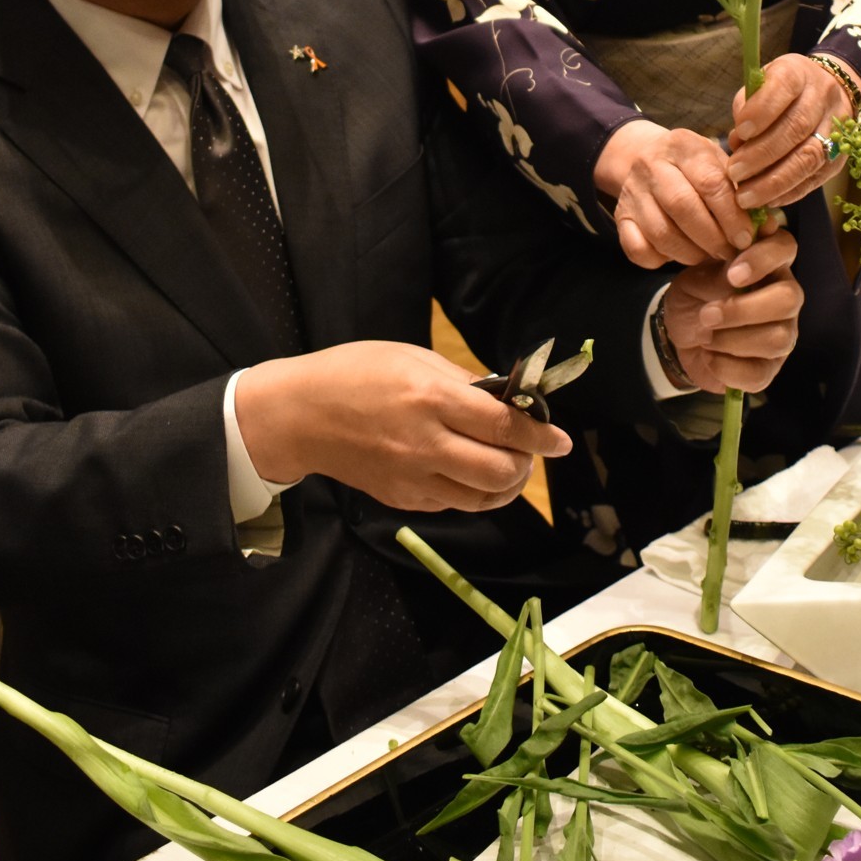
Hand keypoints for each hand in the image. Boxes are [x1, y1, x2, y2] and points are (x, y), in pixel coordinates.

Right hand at [234, 342, 570, 513]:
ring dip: (506, 485)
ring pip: (481, 498)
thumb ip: (463, 381)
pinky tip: (469, 471)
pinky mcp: (401, 499)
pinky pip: (453, 503)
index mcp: (429, 398)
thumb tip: (507, 398)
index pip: (502, 425)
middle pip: (499, 470)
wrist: (300, 416)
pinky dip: (473, 491)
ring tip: (508, 465)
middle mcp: (424, 443)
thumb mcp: (413, 357)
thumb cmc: (356, 372)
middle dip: (526, 463)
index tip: (561, 439)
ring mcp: (412, 478)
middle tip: (529, 449)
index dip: (540, 434)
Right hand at [596, 118, 761, 269]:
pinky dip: (659, 260)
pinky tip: (676, 257)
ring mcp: (632, 191)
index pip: (710, 182)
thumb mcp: (719, 163)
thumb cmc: (696, 167)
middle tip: (730, 254)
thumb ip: (743, 189)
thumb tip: (771, 224)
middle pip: (683, 206)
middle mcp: (653, 164)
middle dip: (713, 238)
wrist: (643, 158)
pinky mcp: (620, 217)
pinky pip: (636, 249)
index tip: (746, 238)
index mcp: (684, 146)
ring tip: (708, 257)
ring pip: (661, 232)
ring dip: (690, 253)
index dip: (731, 215)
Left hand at [659, 227, 801, 392]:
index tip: (732, 274)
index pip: (785, 247)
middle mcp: (784, 297)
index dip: (764, 258)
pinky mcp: (769, 368)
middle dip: (744, 309)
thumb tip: (736, 261)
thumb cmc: (695, 297)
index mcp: (768, 264)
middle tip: (706, 315)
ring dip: (732, 339)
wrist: (680, 337)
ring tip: (704, 337)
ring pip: (777, 339)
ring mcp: (782, 334)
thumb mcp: (696, 279)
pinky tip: (709, 357)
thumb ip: (718, 273)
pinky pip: (760, 373)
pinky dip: (727, 367)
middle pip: (790, 299)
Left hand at [727, 53, 860, 212]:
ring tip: (745, 196)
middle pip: (796, 128)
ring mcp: (836, 130)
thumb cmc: (782, 92)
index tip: (739, 131)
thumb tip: (736, 143)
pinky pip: (814, 179)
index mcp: (798, 73)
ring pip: (808, 158)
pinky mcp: (839, 158)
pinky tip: (766, 201)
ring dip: (774, 182)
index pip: (784, 87)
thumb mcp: (762, 84)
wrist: (832, 94)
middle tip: (734, 172)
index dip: (762, 110)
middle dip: (762, 154)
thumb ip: (746, 107)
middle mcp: (822, 99)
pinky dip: (788, 193)